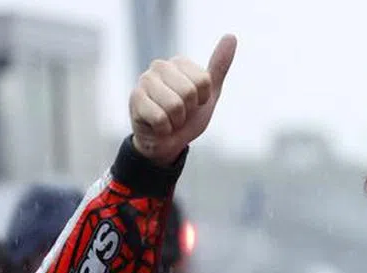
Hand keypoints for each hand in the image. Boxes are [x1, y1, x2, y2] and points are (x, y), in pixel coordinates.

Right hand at [129, 34, 237, 165]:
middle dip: (189, 110)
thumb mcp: (209, 93)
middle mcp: (160, 66)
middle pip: (189, 92)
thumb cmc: (187, 116)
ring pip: (174, 105)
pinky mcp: (135, 99)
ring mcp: (145, 81)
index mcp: (179, 62)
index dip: (203, 99)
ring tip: (169, 119)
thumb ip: (219, 66)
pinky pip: (160, 118)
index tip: (194, 103)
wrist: (166, 142)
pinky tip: (158, 126)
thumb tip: (231, 36)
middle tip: (180, 113)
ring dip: (176, 121)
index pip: (204, 81)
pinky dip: (164, 129)